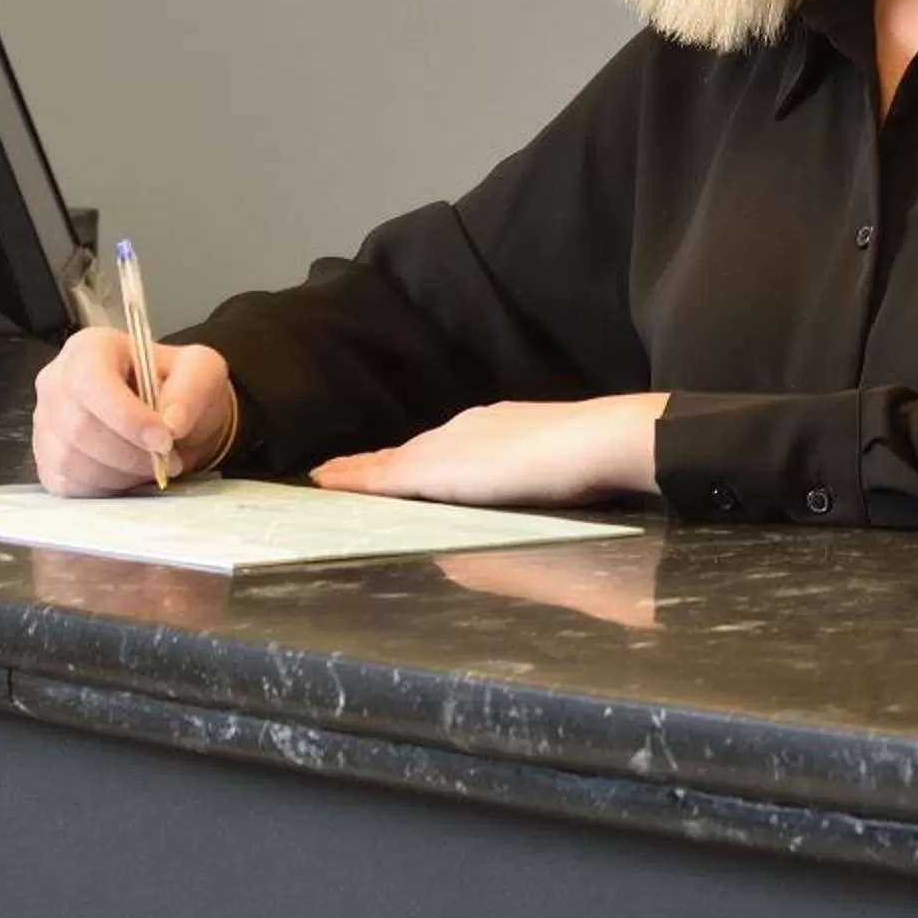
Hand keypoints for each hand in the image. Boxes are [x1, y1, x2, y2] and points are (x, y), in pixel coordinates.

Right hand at [32, 328, 233, 495]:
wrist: (170, 420)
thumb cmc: (178, 388)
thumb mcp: (202, 370)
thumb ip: (193, 386)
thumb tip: (172, 422)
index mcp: (89, 348)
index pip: (90, 380)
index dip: (125, 415)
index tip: (164, 438)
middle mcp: (56, 382)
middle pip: (78, 427)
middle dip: (129, 452)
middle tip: (168, 459)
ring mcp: (45, 424)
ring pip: (71, 461)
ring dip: (120, 474)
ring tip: (151, 466)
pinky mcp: (46, 461)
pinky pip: (67, 484)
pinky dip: (104, 488)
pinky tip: (128, 476)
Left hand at [311, 394, 668, 507]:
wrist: (591, 442)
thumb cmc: (588, 457)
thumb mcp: (555, 468)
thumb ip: (535, 475)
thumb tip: (534, 490)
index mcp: (495, 427)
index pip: (443, 446)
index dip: (414, 457)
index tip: (391, 464)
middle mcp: (464, 429)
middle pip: (410, 450)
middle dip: (377, 462)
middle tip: (338, 469)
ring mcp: (447, 448)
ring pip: (391, 461)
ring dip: (358, 469)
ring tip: (325, 476)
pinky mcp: (433, 472)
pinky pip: (382, 478)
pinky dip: (353, 480)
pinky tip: (327, 484)